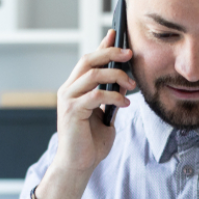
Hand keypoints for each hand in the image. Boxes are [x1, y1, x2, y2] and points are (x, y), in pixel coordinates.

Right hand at [34, 30, 135, 198]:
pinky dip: (113, 97)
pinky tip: (125, 104)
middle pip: (88, 60)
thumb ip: (108, 98)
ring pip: (92, 74)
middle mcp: (68, 89)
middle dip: (110, 53)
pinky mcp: (71, 111)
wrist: (78, 165)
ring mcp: (67, 99)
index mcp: (75, 88)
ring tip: (130, 85)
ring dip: (115, 76)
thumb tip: (123, 82)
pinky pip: (95, 96)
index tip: (116, 33)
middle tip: (130, 53)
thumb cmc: (90, 142)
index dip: (102, 45)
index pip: (88, 60)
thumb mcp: (104, 115)